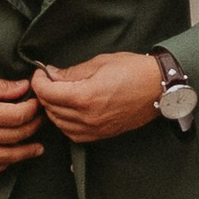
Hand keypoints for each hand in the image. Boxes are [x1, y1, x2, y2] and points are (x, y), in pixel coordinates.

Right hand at [0, 70, 45, 176]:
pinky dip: (1, 166)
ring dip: (24, 152)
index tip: (36, 102)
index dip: (32, 109)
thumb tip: (22, 88)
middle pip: (13, 136)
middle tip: (41, 119)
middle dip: (32, 127)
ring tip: (37, 147)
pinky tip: (10, 159)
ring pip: (4, 158)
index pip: (16, 116)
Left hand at [30, 52, 164, 145]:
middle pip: (50, 108)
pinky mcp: (101, 135)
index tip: (41, 71)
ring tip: (58, 94)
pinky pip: (73, 134)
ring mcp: (94, 129)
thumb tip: (51, 74)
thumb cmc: (133, 70)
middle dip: (44, 92)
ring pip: (59, 124)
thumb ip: (72, 72)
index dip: (38, 80)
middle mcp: (87, 117)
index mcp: (85, 96)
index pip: (46, 93)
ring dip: (53, 108)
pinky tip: (69, 110)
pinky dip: (65, 123)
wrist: (159, 89)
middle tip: (48, 79)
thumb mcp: (100, 63)